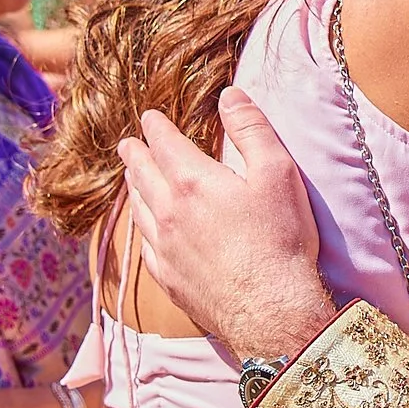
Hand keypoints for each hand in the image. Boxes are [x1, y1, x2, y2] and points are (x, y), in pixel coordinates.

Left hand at [118, 89, 337, 364]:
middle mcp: (169, 213)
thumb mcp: (277, 173)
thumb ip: (251, 130)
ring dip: (134, 189)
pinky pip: (145, 245)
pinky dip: (142, 227)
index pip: (164, 144)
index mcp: (192, 182)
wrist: (272, 312)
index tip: (150, 118)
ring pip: (139, 210)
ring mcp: (165, 249)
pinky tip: (147, 228)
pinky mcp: (168, 279)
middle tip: (127, 144)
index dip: (156, 127)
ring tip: (133, 179)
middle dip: (135, 155)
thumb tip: (230, 95)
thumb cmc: (281, 240)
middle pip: (142, 175)